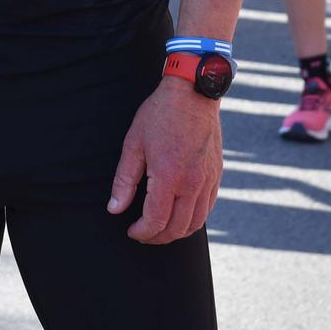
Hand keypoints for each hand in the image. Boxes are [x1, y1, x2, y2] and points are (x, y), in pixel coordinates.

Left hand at [107, 77, 221, 243]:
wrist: (193, 92)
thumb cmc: (159, 114)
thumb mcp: (133, 144)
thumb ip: (124, 180)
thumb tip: (114, 208)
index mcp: (169, 176)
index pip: (156, 221)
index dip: (141, 232)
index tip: (131, 231)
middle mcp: (192, 182)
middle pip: (177, 228)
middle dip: (157, 237)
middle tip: (143, 233)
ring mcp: (208, 179)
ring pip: (196, 223)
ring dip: (177, 232)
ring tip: (160, 228)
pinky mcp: (216, 174)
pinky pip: (207, 207)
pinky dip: (193, 218)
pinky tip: (180, 213)